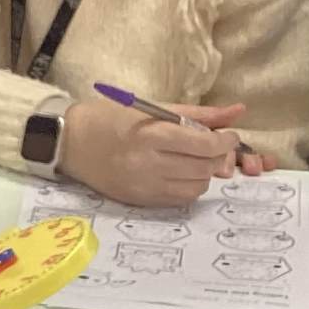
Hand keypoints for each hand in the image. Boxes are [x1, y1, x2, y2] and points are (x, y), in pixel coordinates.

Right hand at [61, 96, 260, 205]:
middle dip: (217, 157)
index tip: (228, 135)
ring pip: (196, 187)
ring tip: (193, 160)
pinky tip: (180, 173)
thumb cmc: (111, 118)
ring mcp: (144, 186)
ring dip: (204, 173)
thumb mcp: (154, 108)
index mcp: (152, 135)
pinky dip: (189, 186)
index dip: (225, 141)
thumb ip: (198, 114)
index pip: (204, 145)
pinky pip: (180, 200)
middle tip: (213, 147)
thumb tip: (238, 112)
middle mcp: (149, 164)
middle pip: (204, 167)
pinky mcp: (140, 201)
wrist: (71, 143)